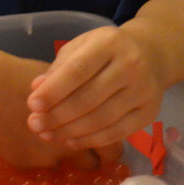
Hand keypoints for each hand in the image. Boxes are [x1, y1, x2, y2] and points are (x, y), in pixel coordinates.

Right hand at [0, 55, 114, 169]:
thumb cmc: (24, 76)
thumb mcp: (62, 81)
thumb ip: (80, 99)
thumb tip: (93, 104)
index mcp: (88, 125)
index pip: (114, 149)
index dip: (108, 145)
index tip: (101, 141)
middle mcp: (74, 147)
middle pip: (93, 165)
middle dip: (88, 157)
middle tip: (77, 145)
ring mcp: (49, 158)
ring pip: (63, 165)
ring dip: (59, 154)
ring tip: (46, 139)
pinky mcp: (26, 164)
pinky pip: (36, 162)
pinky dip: (33, 152)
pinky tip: (20, 136)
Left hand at [26, 24, 164, 150]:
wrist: (151, 55)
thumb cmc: (104, 51)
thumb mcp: (80, 47)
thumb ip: (58, 68)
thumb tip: (36, 89)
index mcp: (109, 43)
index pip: (77, 70)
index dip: (53, 91)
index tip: (32, 105)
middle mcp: (131, 66)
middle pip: (89, 98)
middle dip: (57, 115)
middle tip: (34, 125)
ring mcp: (144, 91)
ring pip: (102, 119)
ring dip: (70, 131)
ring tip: (47, 135)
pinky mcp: (150, 113)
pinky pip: (117, 132)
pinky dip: (91, 140)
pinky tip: (70, 141)